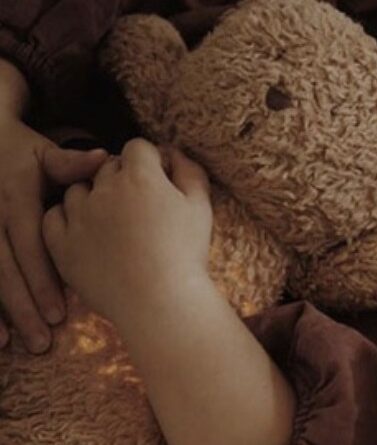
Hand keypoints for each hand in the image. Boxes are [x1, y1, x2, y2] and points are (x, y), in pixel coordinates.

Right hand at [0, 118, 106, 352]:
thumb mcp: (43, 153)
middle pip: (3, 268)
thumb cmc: (20, 153)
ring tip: (9, 346)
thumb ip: (70, 162)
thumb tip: (101, 159)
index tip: (58, 312)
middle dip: (21, 306)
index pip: (28, 244)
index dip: (41, 278)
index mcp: (15, 200)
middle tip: (42, 341)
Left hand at [42, 139, 211, 322]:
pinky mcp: (63, 245)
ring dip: (93, 196)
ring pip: (78, 190)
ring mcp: (80, 217)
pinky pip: (53, 217)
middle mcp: (105, 190)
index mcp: (140, 176)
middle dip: (123, 178)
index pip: (138, 148)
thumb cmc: (186, 254)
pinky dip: (66, 218)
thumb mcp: (201, 206)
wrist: (161, 303)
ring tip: (112, 221)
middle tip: (140, 207)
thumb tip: (174, 153)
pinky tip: (85, 230)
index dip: (151, 162)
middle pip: (107, 166)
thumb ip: (189, 170)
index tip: (160, 181)